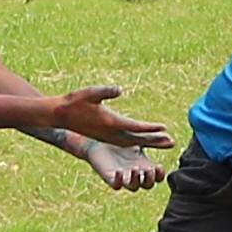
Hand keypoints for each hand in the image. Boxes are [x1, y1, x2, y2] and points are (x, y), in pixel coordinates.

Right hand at [52, 86, 174, 149]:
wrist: (60, 115)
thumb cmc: (74, 101)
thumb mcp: (90, 92)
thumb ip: (105, 91)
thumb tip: (119, 89)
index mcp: (110, 122)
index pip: (135, 126)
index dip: (150, 128)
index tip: (164, 127)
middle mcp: (110, 133)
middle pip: (138, 138)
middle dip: (155, 140)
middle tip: (172, 141)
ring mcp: (107, 137)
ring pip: (133, 142)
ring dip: (148, 143)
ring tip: (163, 141)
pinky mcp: (104, 137)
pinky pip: (126, 143)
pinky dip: (137, 142)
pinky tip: (143, 141)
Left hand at [86, 142, 165, 190]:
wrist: (98, 141)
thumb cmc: (119, 141)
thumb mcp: (138, 140)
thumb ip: (154, 141)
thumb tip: (172, 141)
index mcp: (144, 166)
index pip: (157, 177)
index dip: (159, 175)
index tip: (159, 167)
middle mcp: (135, 175)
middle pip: (147, 185)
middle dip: (149, 179)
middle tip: (148, 170)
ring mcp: (123, 177)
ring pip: (133, 187)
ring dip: (136, 180)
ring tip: (135, 169)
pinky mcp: (110, 178)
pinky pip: (116, 185)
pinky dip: (118, 181)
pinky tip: (119, 171)